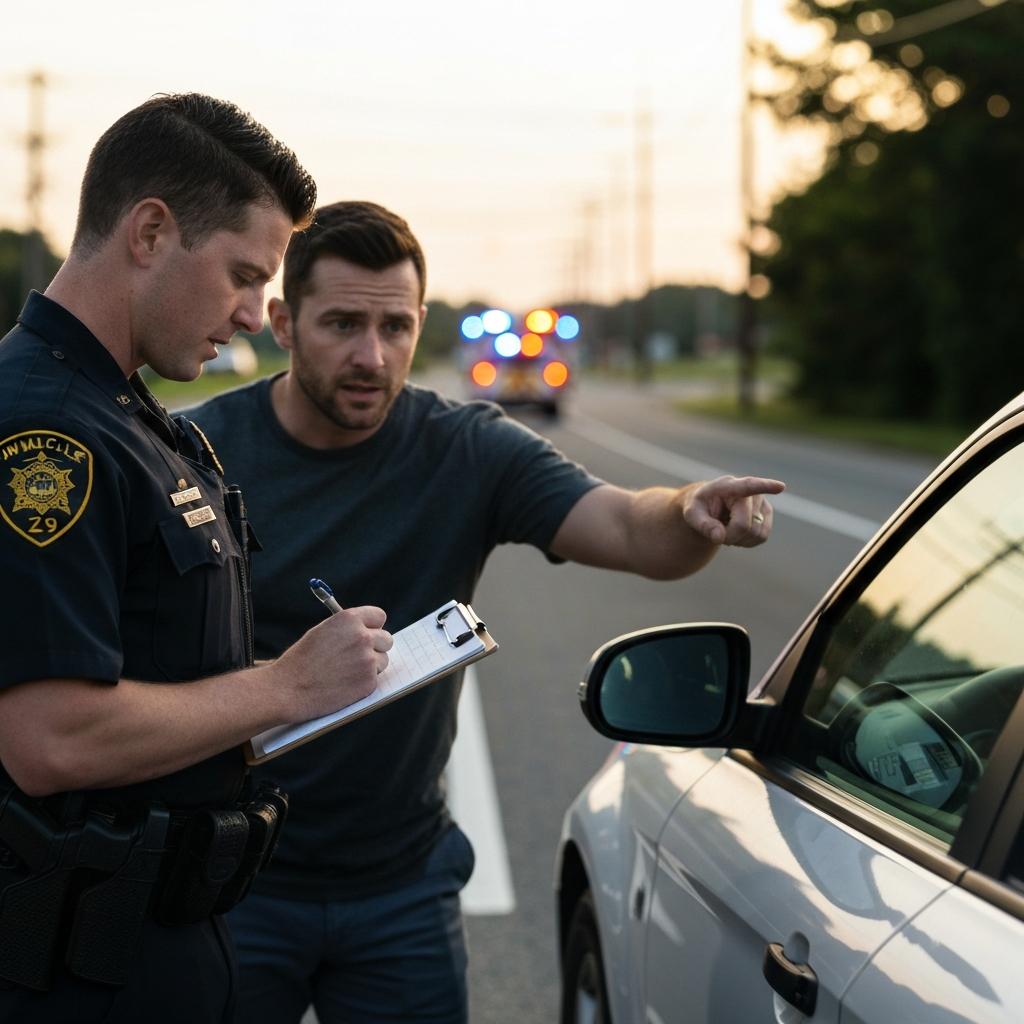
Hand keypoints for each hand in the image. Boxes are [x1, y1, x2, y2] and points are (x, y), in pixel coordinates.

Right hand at [275, 606, 392, 722]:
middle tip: (360, 656)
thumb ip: (346, 628)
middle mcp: (363, 637)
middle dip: (376, 647)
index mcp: (350, 619)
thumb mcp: (322, 631)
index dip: (373, 626)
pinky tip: (344, 685)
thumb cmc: (301, 660)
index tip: (369, 633)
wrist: (288, 688)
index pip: (379, 616)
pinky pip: (375, 680)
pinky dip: (363, 683)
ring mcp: (368, 660)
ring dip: (371, 666)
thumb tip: (366, 630)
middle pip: (386, 639)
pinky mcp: (369, 683)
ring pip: (382, 661)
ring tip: (346, 672)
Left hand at [683, 475, 784, 547]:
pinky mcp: (767, 514)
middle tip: (716, 532)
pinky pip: (761, 537)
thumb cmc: (699, 508)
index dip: (764, 487)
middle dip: (729, 536)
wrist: (709, 507)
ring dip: (738, 539)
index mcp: (728, 486)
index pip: (748, 486)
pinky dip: (747, 541)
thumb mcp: (691, 515)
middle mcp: (749, 492)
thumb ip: (703, 525)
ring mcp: (761, 502)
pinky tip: (737, 532)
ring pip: (755, 533)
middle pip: (743, 525)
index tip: (780, 487)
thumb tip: (720, 537)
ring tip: (726, 528)